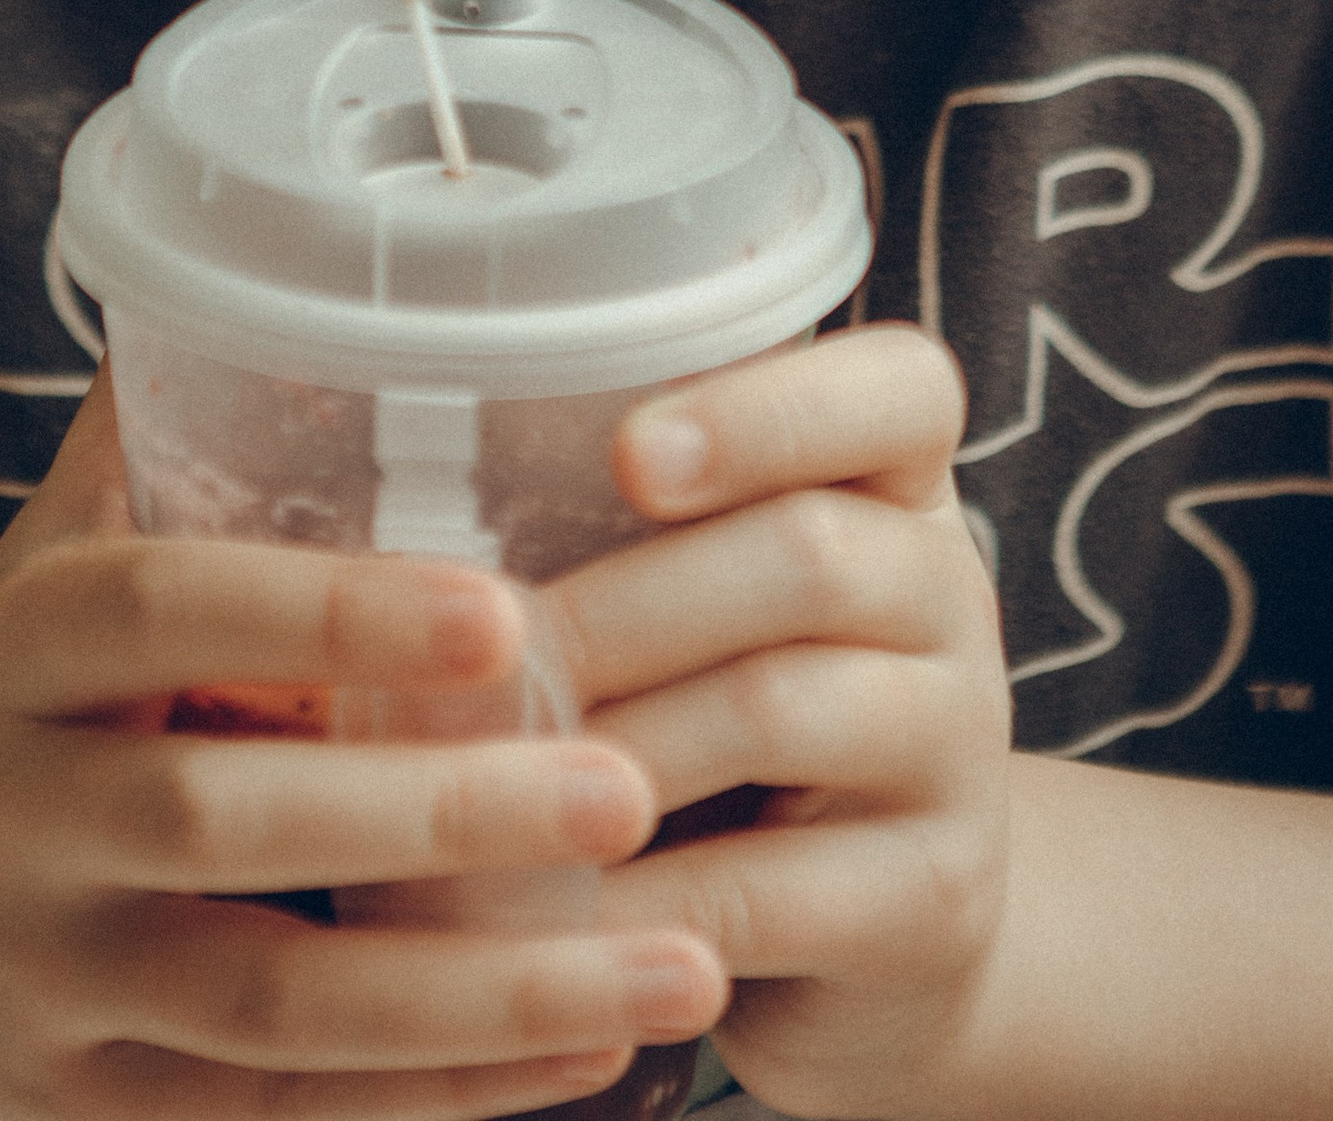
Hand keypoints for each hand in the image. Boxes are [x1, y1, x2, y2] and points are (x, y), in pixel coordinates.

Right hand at [0, 367, 727, 1120]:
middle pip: (222, 823)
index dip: (321, 609)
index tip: (501, 606)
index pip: (157, 612)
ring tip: (684, 953)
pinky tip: (602, 1041)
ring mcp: (53, 987)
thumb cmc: (12, 685)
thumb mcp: (59, 548)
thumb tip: (365, 234)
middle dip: (436, 811)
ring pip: (275, 1008)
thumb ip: (187, 419)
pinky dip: (450, 1097)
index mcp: (15, 648)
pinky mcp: (98, 1115)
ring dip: (489, 994)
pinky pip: (288, 1119)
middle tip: (633, 783)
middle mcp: (16, 822)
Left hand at [543, 326, 1008, 1120]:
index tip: (631, 455)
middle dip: (621, 605)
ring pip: (778, 707)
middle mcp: (949, 594)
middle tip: (478, 656)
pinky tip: (525, 920)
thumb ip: (605, 519)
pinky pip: (764, 891)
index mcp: (894, 485)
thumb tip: (372, 480)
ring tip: (475, 779)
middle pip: (809, 550)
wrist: (867, 945)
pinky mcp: (935, 902)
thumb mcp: (696, 596)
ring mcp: (959, 751)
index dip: (769, 408)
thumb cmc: (720, 715)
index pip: (902, 387)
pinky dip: (627, 907)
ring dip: (609, 746)